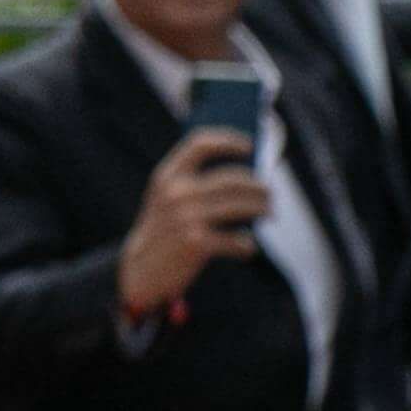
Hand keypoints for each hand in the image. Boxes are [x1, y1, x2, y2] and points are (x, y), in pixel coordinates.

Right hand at [117, 130, 270, 318]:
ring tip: (270, 212)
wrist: (140, 270)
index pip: (200, 144)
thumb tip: (249, 174)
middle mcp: (176, 192)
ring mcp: (186, 217)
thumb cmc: (165, 230)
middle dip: (257, 185)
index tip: (250, 144)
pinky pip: (236, 240)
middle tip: (270, 192)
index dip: (228, 140)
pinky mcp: (196, 243)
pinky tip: (248, 246)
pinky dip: (246, 244)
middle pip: (231, 178)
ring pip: (240, 206)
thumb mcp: (168, 200)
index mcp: (167, 176)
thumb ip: (195, 182)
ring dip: (262, 208)